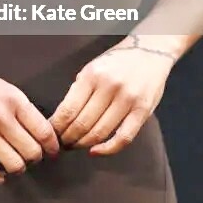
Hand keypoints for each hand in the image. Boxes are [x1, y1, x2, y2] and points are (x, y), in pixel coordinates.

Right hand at [0, 51, 60, 184]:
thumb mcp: (2, 87)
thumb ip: (20, 108)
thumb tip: (38, 132)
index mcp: (14, 100)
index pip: (44, 131)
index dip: (52, 146)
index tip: (52, 152)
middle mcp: (1, 117)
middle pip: (33, 152)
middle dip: (35, 158)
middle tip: (31, 156)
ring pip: (15, 165)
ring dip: (17, 168)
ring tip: (13, 162)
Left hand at [48, 42, 173, 155]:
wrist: (150, 51)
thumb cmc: (117, 62)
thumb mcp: (92, 67)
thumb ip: (79, 89)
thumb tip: (62, 117)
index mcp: (92, 74)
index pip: (68, 109)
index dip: (57, 127)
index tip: (52, 134)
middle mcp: (109, 86)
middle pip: (82, 124)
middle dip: (68, 138)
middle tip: (62, 144)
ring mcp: (127, 99)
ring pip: (100, 132)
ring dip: (83, 144)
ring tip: (75, 146)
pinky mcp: (143, 111)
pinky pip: (123, 137)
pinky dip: (107, 149)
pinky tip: (95, 151)